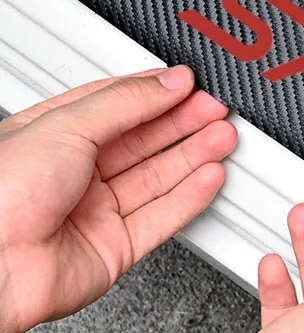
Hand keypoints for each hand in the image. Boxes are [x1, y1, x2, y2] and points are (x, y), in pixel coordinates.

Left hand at [0, 66, 236, 332]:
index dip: (156, 95)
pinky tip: (209, 177)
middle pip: (143, 142)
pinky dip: (190, 197)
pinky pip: (162, 218)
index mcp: (53, 136)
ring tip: (222, 137)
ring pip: (157, 178)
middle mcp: (74, 173)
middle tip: (215, 109)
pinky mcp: (114, 248)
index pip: (116, 106)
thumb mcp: (65, 126)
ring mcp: (95, 212)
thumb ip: (125, 102)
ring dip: (193, 156)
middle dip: (183, 123)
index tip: (188, 85)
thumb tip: (167, 83)